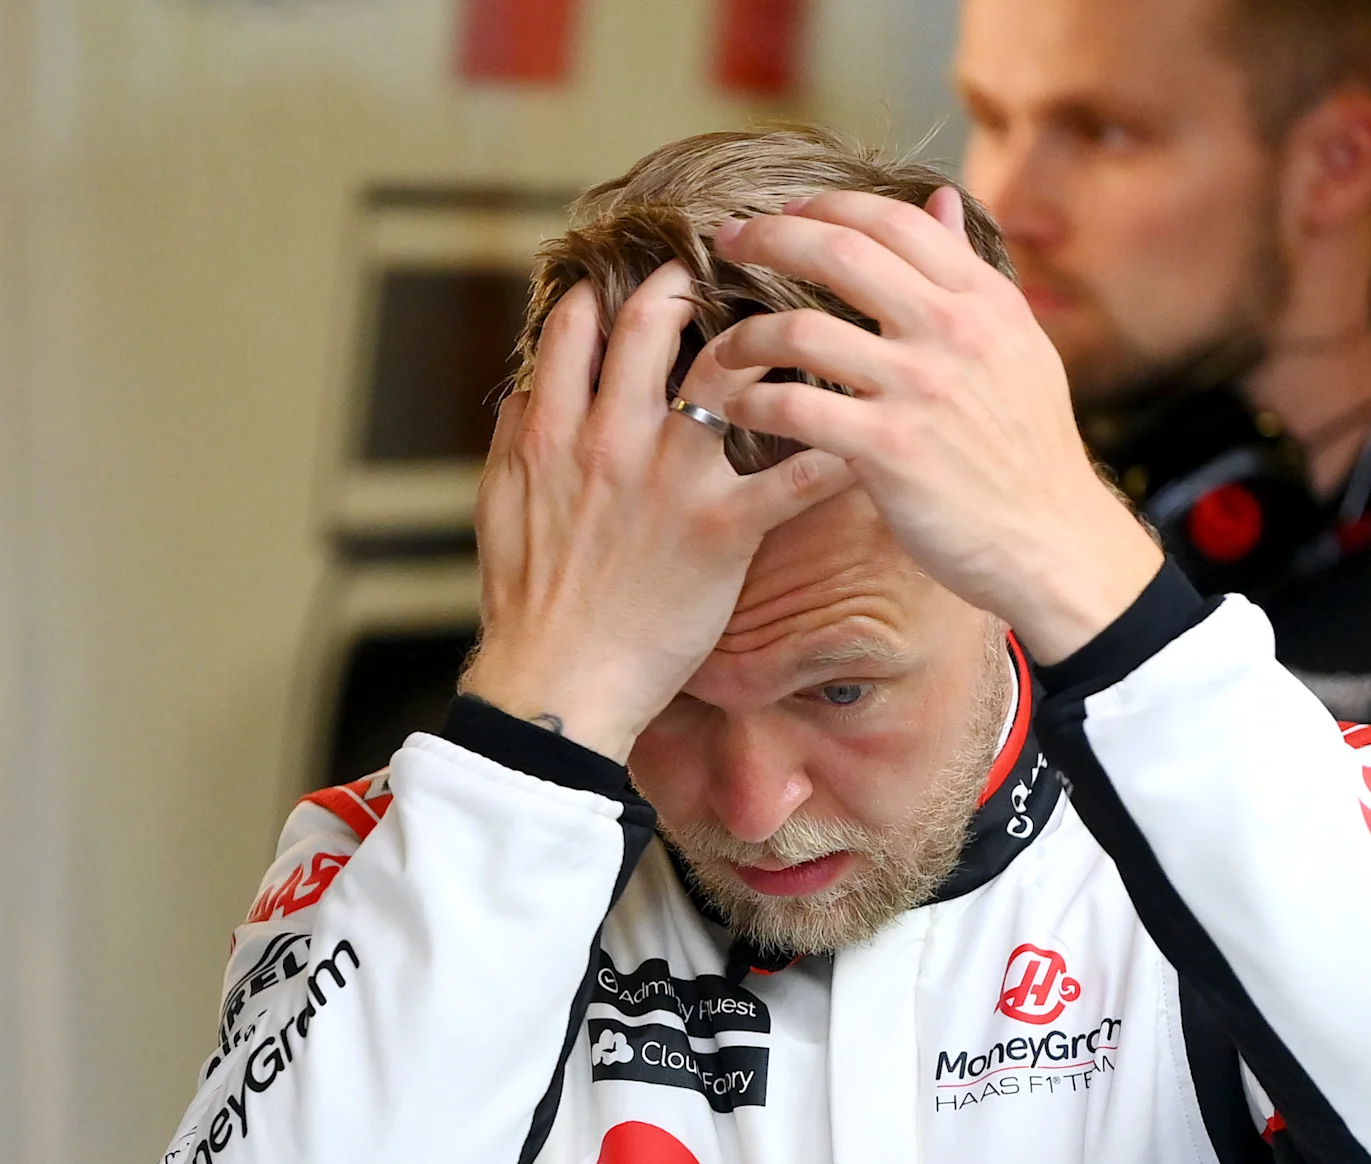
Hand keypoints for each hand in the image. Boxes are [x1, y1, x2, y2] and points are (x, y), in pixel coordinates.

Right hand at [462, 267, 856, 759]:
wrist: (557, 684)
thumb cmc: (525, 606)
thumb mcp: (498, 507)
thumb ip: (514, 438)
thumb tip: (529, 388)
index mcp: (554, 432)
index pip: (577, 328)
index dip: (606, 291)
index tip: (629, 279)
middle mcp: (611, 438)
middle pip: (650, 326)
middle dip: (683, 284)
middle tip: (716, 271)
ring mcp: (671, 479)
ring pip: (726, 372)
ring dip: (765, 334)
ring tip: (796, 318)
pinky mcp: (722, 528)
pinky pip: (795, 476)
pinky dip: (838, 449)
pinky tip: (872, 423)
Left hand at [707, 189, 1164, 663]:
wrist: (1051, 540)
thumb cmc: (1031, 447)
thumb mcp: (1018, 344)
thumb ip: (970, 273)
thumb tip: (939, 199)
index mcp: (984, 300)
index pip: (893, 221)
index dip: (827, 206)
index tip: (784, 213)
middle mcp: (953, 331)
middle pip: (838, 253)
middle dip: (769, 239)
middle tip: (727, 244)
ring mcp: (919, 388)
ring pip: (801, 330)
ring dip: (747, 333)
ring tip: (727, 347)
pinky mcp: (887, 449)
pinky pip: (795, 407)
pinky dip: (753, 403)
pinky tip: (740, 408)